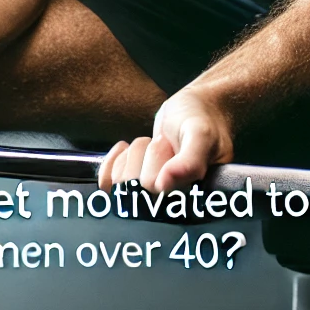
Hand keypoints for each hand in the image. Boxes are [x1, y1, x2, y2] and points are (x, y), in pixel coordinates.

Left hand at [97, 85, 233, 193]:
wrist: (195, 107)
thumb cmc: (201, 120)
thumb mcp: (201, 135)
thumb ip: (189, 161)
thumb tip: (162, 187)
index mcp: (191, 200)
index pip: (154, 197)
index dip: (155, 171)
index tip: (169, 148)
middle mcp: (170, 203)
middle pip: (135, 185)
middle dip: (148, 155)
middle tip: (167, 144)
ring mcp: (150, 194)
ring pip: (120, 180)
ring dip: (135, 153)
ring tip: (158, 144)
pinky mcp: (134, 182)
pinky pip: (108, 180)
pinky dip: (115, 158)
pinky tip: (129, 148)